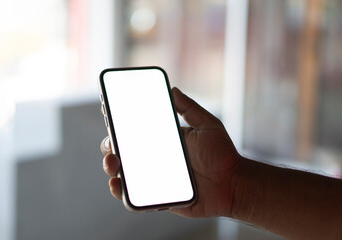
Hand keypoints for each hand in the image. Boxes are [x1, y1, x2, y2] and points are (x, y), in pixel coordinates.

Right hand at [100, 87, 240, 217]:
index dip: (119, 122)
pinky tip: (118, 184)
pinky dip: (121, 192)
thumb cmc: (222, 154)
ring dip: (111, 166)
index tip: (108, 111)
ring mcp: (154, 178)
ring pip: (123, 172)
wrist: (233, 184)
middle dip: (110, 145)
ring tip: (112, 162)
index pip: (135, 130)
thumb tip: (172, 89)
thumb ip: (190, 108)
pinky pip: (133, 197)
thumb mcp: (207, 125)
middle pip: (123, 150)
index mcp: (163, 140)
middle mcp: (155, 158)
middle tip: (112, 142)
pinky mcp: (157, 197)